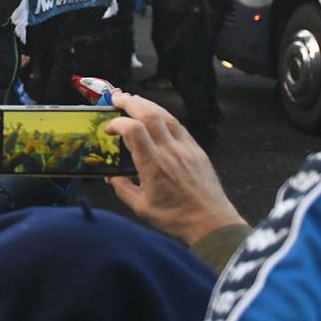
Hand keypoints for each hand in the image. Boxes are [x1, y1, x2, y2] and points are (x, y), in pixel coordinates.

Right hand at [103, 90, 240, 244]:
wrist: (211, 223)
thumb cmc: (175, 218)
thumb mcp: (141, 207)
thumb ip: (122, 188)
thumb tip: (111, 176)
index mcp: (154, 165)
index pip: (133, 130)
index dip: (117, 123)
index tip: (108, 128)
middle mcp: (170, 152)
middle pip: (150, 115)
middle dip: (131, 102)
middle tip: (117, 97)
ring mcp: (186, 149)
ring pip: (166, 116)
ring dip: (148, 105)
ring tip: (134, 100)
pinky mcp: (197, 151)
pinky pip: (179, 126)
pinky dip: (164, 117)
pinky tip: (156, 116)